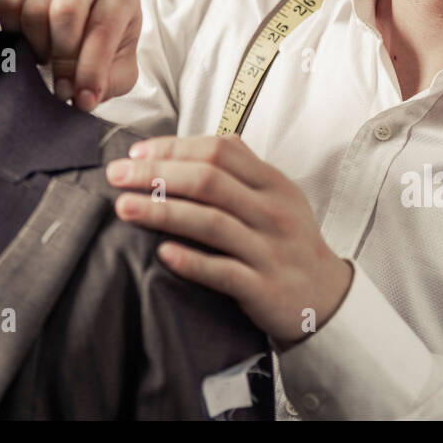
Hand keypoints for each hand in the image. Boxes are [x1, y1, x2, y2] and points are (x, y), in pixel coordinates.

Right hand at [0, 0, 141, 111]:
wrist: (77, 29)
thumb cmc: (102, 50)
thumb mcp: (117, 71)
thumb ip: (107, 84)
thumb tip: (81, 99)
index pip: (103, 28)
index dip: (90, 70)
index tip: (81, 99)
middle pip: (66, 13)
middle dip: (62, 59)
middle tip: (61, 85)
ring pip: (34, 11)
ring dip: (38, 47)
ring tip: (48, 59)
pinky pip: (7, 2)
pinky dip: (12, 29)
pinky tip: (26, 40)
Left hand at [105, 133, 354, 346]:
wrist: (327, 299)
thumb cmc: (288, 241)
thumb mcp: (277, 197)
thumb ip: (241, 169)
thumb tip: (190, 143)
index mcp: (273, 183)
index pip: (220, 150)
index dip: (174, 147)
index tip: (136, 153)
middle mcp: (273, 212)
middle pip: (209, 181)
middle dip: (157, 174)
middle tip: (116, 175)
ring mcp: (270, 250)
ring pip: (212, 223)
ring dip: (163, 212)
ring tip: (124, 207)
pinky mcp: (264, 288)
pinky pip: (224, 273)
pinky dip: (192, 262)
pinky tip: (162, 254)